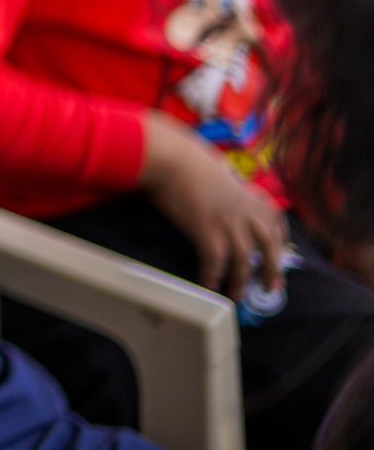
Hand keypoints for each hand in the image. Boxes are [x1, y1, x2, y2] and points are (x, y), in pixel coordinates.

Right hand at [141, 111, 287, 296]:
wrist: (170, 156)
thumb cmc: (188, 159)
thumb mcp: (219, 172)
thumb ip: (229, 188)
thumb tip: (224, 196)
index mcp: (250, 195)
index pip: (276, 222)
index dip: (280, 242)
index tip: (280, 254)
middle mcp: (246, 211)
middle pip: (269, 247)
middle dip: (272, 270)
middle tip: (270, 288)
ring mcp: (228, 221)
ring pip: (244, 260)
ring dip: (241, 281)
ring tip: (236, 295)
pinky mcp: (207, 230)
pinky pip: (216, 261)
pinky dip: (214, 276)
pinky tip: (209, 285)